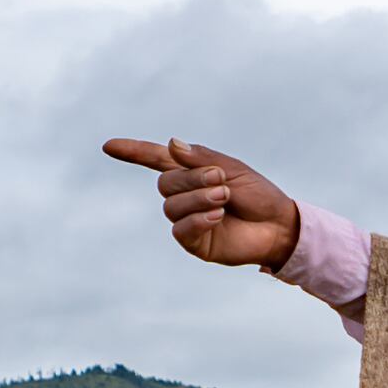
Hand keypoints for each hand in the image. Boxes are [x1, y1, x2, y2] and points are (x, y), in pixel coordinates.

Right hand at [102, 136, 301, 270]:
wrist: (279, 226)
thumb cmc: (259, 195)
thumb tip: (171, 145)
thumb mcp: (232, 168)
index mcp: (191, 172)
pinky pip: (181, 229)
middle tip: (221, 181)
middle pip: (165, 183)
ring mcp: (186, 219)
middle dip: (192, 179)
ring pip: (172, 206)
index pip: (155, 159)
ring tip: (224, 198)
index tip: (108, 146)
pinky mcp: (193, 242)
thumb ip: (201, 158)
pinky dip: (198, 219)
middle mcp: (184, 195)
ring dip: (199, 198)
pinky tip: (217, 216)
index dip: (133, 152)